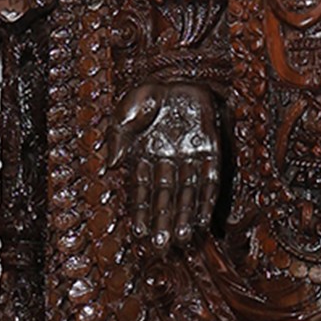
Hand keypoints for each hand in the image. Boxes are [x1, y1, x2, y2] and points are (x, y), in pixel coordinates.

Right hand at [107, 83, 220, 248]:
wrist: (175, 73)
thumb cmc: (146, 95)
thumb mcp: (123, 113)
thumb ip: (116, 140)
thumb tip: (111, 168)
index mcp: (143, 156)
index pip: (141, 191)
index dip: (140, 213)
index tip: (139, 234)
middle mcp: (167, 161)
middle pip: (165, 198)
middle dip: (164, 222)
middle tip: (163, 247)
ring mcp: (189, 156)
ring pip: (187, 194)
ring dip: (186, 217)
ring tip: (184, 239)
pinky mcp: (210, 149)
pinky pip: (209, 178)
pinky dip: (207, 199)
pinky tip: (205, 218)